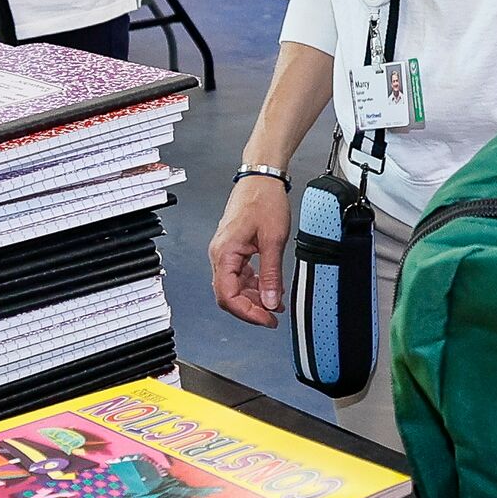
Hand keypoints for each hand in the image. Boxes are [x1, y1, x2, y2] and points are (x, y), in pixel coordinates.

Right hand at [210, 176, 292, 327]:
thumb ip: (271, 274)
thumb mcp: (273, 240)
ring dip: (254, 298)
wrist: (261, 178)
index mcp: (225, 253)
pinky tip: (270, 290)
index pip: (228, 296)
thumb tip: (271, 301)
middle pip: (229, 295)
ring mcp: (226, 253)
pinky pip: (240, 275)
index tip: (267, 319)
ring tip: (276, 305)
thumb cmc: (263, 200)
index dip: (247, 313)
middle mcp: (220, 255)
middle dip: (251, 309)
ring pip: (235, 287)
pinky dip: (255, 286)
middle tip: (272, 317)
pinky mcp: (235, 250)